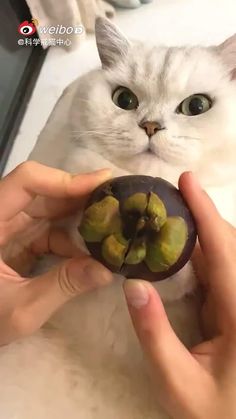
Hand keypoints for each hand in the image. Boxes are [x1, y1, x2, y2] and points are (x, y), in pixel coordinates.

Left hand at [0, 162, 111, 344]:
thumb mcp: (22, 309)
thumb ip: (63, 286)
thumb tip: (107, 270)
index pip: (25, 183)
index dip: (63, 179)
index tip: (101, 184)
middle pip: (41, 193)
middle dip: (80, 197)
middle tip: (118, 201)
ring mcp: (6, 228)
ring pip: (47, 210)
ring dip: (78, 218)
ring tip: (111, 225)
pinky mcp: (15, 241)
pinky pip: (46, 231)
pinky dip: (69, 240)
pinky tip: (89, 252)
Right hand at [124, 172, 235, 418]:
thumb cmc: (214, 411)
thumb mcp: (177, 383)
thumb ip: (155, 335)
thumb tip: (133, 285)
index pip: (224, 251)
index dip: (206, 212)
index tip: (187, 180)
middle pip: (226, 245)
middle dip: (198, 215)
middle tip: (164, 196)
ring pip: (223, 255)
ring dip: (197, 232)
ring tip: (164, 215)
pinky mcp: (232, 307)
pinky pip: (217, 271)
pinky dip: (197, 254)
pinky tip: (175, 248)